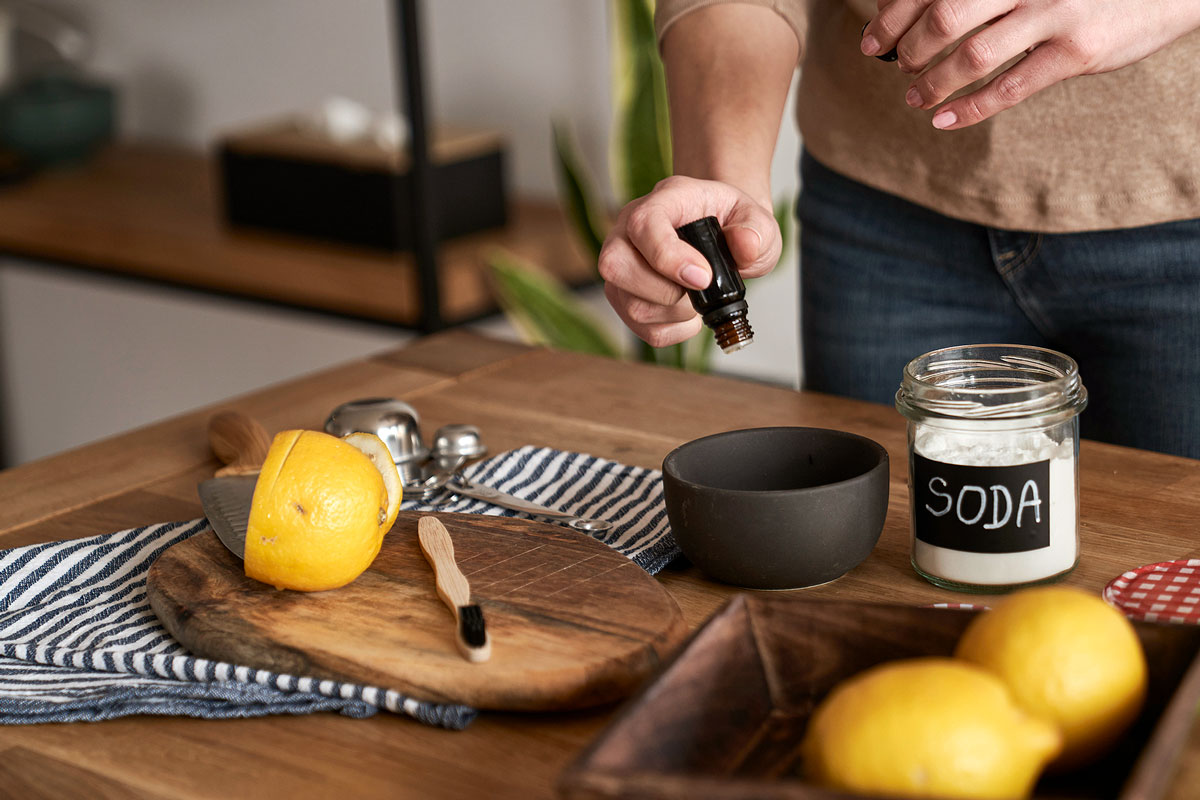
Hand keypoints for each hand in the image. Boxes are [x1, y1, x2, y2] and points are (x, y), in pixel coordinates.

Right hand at [599, 176, 780, 347]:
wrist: (724, 233)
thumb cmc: (732, 223)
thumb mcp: (756, 219)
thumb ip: (756, 231)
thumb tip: (745, 247)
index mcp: (662, 201)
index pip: (643, 224)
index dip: (668, 257)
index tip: (704, 277)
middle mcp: (629, 230)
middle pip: (616, 266)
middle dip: (665, 291)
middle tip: (699, 286)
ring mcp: (622, 265)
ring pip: (629, 304)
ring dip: (673, 313)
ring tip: (697, 300)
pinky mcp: (624, 296)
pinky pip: (639, 328)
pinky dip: (672, 330)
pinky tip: (688, 314)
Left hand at [861, 0, 1199, 128]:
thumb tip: (923, 13)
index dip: (894, 16)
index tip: (875, 41)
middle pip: (944, 17)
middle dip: (910, 50)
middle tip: (899, 69)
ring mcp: (1053, 14)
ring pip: (972, 55)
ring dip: (934, 82)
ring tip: (916, 98)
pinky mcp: (1075, 53)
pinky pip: (1009, 87)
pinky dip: (969, 108)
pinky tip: (943, 120)